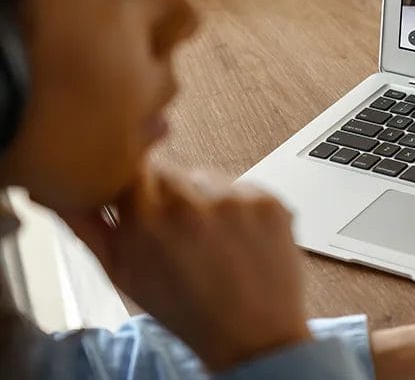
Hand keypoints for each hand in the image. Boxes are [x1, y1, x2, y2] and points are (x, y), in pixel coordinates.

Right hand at [59, 165, 310, 371]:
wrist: (252, 335)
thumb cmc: (184, 309)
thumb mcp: (122, 273)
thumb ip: (87, 225)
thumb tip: (56, 192)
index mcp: (147, 218)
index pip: (132, 167)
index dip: (136, 185)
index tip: (140, 201)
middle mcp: (192, 201)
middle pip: (171, 171)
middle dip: (169, 195)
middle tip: (178, 232)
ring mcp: (237, 199)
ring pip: (208, 178)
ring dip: (205, 199)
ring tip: (210, 240)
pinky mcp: (269, 201)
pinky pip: (244, 188)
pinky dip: (240, 208)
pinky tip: (238, 240)